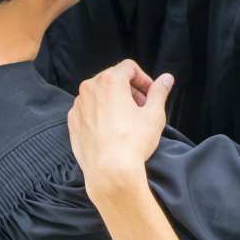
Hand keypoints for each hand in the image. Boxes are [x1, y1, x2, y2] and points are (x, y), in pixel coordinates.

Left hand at [67, 60, 173, 200]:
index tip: (151, 94)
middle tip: (142, 107)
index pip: (129, 67)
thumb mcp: (154, 114)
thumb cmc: (133, 142)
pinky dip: (100, 113)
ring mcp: (78, 106)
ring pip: (99, 94)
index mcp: (110, 81)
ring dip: (114, 101)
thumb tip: (167, 78)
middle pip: (112, 79)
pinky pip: (88, 110)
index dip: (144, 79)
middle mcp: (89, 88)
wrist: (109, 172)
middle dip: (129, 89)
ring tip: (127, 120)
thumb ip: (159, 92)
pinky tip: (111, 130)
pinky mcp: (72, 122)